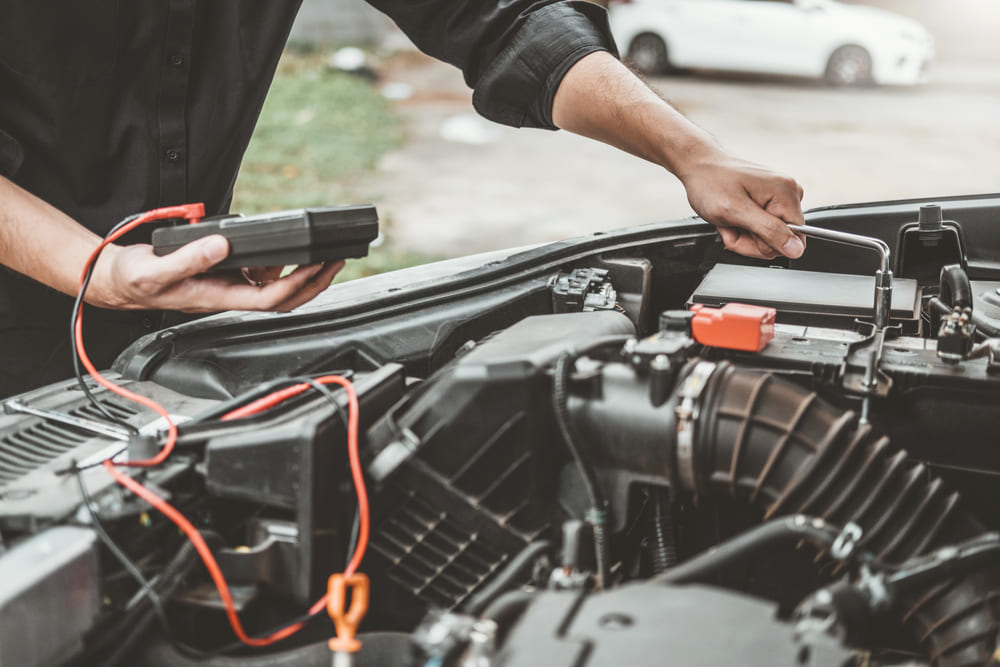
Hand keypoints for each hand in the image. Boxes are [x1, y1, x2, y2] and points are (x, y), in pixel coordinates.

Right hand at [91, 235, 342, 311]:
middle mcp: (230, 295)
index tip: (318, 267)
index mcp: (218, 298)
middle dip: (314, 281)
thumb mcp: (156, 269)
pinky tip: (289, 249)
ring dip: (303, 272)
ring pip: (277, 285)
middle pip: (283, 296)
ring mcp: (230, 286)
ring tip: (324, 252)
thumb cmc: (135, 279)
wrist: (120, 280)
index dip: (297, 285)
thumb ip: (190, 258)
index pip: (269, 298)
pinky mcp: (227, 275)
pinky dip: (282, 263)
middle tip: (337, 259)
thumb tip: (222, 245)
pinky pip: (263, 273)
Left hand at [679, 151, 805, 259]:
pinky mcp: (770, 201)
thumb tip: (797, 249)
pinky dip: (742, 228)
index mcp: (786, 194)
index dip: (764, 245)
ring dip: (743, 235)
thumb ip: (769, 231)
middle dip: (750, 240)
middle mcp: (789, 193)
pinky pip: (761, 228)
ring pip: (767, 238)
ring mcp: (780, 197)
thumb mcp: (736, 212)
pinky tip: (732, 216)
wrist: (700, 166)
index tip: (743, 232)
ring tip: (730, 219)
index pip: (794, 241)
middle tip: (732, 224)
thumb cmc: (711, 183)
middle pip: (779, 241)